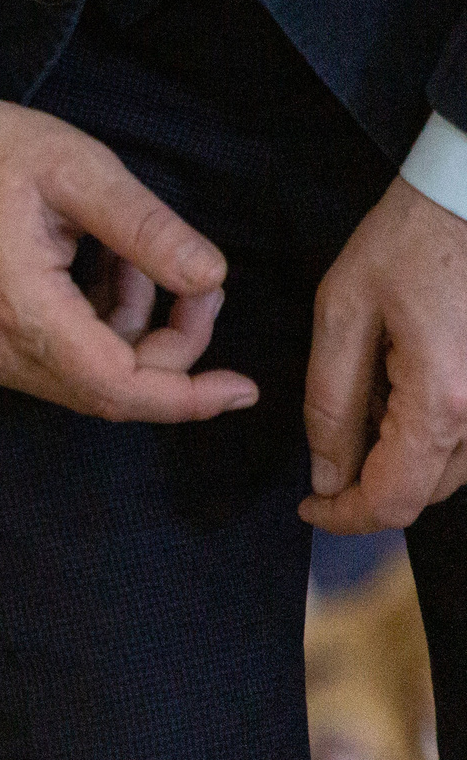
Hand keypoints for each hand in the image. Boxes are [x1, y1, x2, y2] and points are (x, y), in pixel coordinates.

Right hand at [0, 74, 256, 420]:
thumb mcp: (78, 168)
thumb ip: (148, 229)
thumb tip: (212, 277)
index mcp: (18, 310)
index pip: (118, 387)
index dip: (188, 395)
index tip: (243, 387)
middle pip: (105, 388)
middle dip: (169, 348)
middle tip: (198, 283)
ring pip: (80, 375)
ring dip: (129, 331)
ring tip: (136, 256)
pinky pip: (49, 358)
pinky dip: (93, 327)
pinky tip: (100, 268)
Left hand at [301, 178, 466, 532]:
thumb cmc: (408, 242)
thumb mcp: (342, 314)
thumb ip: (331, 403)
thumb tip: (325, 476)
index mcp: (441, 404)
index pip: (393, 500)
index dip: (344, 517)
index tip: (308, 507)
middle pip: (426, 492)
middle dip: (369, 487)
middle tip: (326, 452)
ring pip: (453, 470)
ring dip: (402, 461)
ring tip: (367, 404)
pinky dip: (432, 435)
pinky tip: (404, 389)